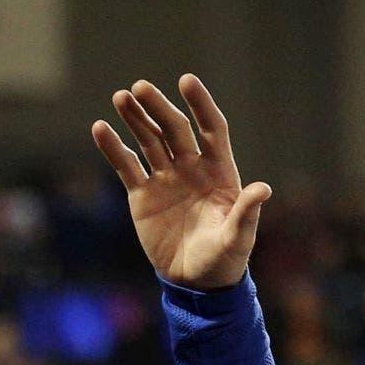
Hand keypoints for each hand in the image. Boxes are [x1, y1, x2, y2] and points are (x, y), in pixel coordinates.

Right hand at [90, 74, 270, 289]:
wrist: (197, 283)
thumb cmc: (225, 260)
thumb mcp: (239, 238)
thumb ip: (247, 213)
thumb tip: (263, 188)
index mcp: (220, 173)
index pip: (211, 129)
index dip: (200, 105)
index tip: (187, 81)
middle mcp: (192, 169)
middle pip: (175, 129)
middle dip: (158, 108)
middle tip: (140, 87)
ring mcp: (166, 179)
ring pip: (148, 141)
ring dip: (135, 119)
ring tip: (121, 98)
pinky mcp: (142, 195)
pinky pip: (126, 166)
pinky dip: (113, 148)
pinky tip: (101, 129)